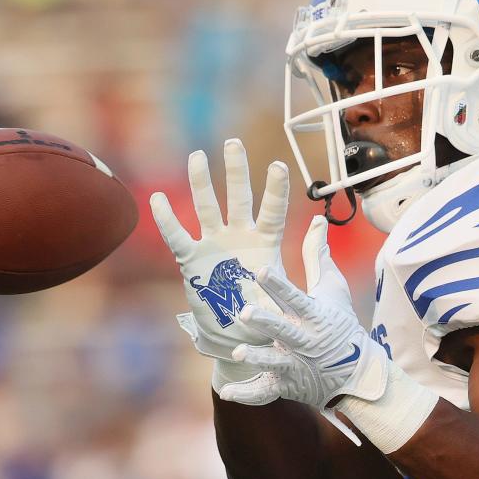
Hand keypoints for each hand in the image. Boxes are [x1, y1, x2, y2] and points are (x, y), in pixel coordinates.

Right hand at [150, 139, 288, 388]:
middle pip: (238, 198)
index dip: (274, 190)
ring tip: (198, 156)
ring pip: (207, 208)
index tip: (278, 166)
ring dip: (201, 183)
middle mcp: (240, 236)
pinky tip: (157, 198)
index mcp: (265, 242)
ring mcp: (214, 245)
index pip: (272, 211)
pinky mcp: (192, 259)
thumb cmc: (266, 312)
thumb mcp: (289, 289)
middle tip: (233, 143)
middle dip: (236, 171)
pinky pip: (178, 237)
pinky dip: (168, 220)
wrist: (236, 334)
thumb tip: (321, 224)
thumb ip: (306, 258)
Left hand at [218, 215, 390, 442]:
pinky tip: (229, 392)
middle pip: (284, 331)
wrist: (356, 374)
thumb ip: (318, 255)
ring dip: (258, 358)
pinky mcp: (287, 386)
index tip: (261, 271)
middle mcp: (304, 341)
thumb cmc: (340, 324)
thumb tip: (316, 219)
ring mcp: (295, 365)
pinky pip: (266, 392)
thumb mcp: (332, 288)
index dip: (278, 286)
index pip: (295, 298)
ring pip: (275, 362)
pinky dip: (248, 394)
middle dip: (266, 323)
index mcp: (313, 316)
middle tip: (246, 314)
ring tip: (238, 352)